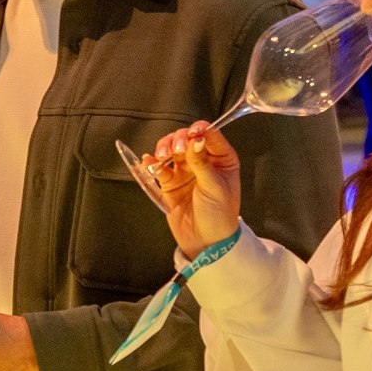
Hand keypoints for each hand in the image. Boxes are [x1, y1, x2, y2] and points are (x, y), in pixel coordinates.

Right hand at [145, 123, 242, 258]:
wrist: (206, 240)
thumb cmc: (219, 214)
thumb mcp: (215, 187)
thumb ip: (202, 162)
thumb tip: (194, 140)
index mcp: (221, 159)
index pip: (210, 135)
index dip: (200, 130)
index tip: (192, 133)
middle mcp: (202, 160)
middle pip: (186, 138)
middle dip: (178, 140)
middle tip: (176, 150)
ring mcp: (185, 170)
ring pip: (171, 149)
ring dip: (164, 148)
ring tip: (162, 157)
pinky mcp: (169, 182)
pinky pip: (159, 167)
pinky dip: (152, 162)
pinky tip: (150, 162)